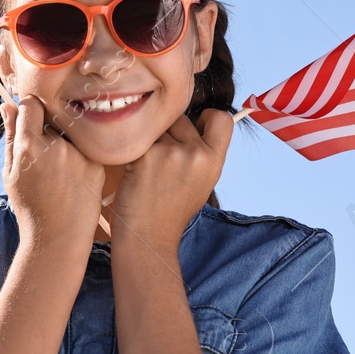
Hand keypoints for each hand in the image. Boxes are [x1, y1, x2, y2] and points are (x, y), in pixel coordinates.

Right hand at [1, 93, 105, 252]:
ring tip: (60, 173)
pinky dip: (81, 158)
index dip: (30, 110)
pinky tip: (74, 179)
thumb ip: (11, 137)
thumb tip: (7, 104)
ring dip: (66, 143)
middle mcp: (56, 146)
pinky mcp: (97, 165)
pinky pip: (88, 148)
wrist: (58, 238)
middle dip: (48, 130)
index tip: (31, 120)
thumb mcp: (11, 173)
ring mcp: (80, 155)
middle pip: (53, 118)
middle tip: (45, 157)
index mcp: (29, 147)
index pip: (32, 104)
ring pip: (72, 133)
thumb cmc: (30, 206)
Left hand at [111, 109, 233, 256]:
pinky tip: (133, 170)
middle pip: (180, 118)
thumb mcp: (202, 181)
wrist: (148, 236)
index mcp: (214, 161)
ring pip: (155, 126)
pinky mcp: (145, 156)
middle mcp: (196, 154)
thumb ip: (202, 152)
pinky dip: (133, 149)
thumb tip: (194, 119)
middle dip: (168, 131)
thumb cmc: (171, 209)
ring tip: (147, 167)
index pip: (222, 118)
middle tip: (160, 159)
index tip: (195, 126)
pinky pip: (136, 138)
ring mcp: (170, 153)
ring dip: (149, 140)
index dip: (206, 117)